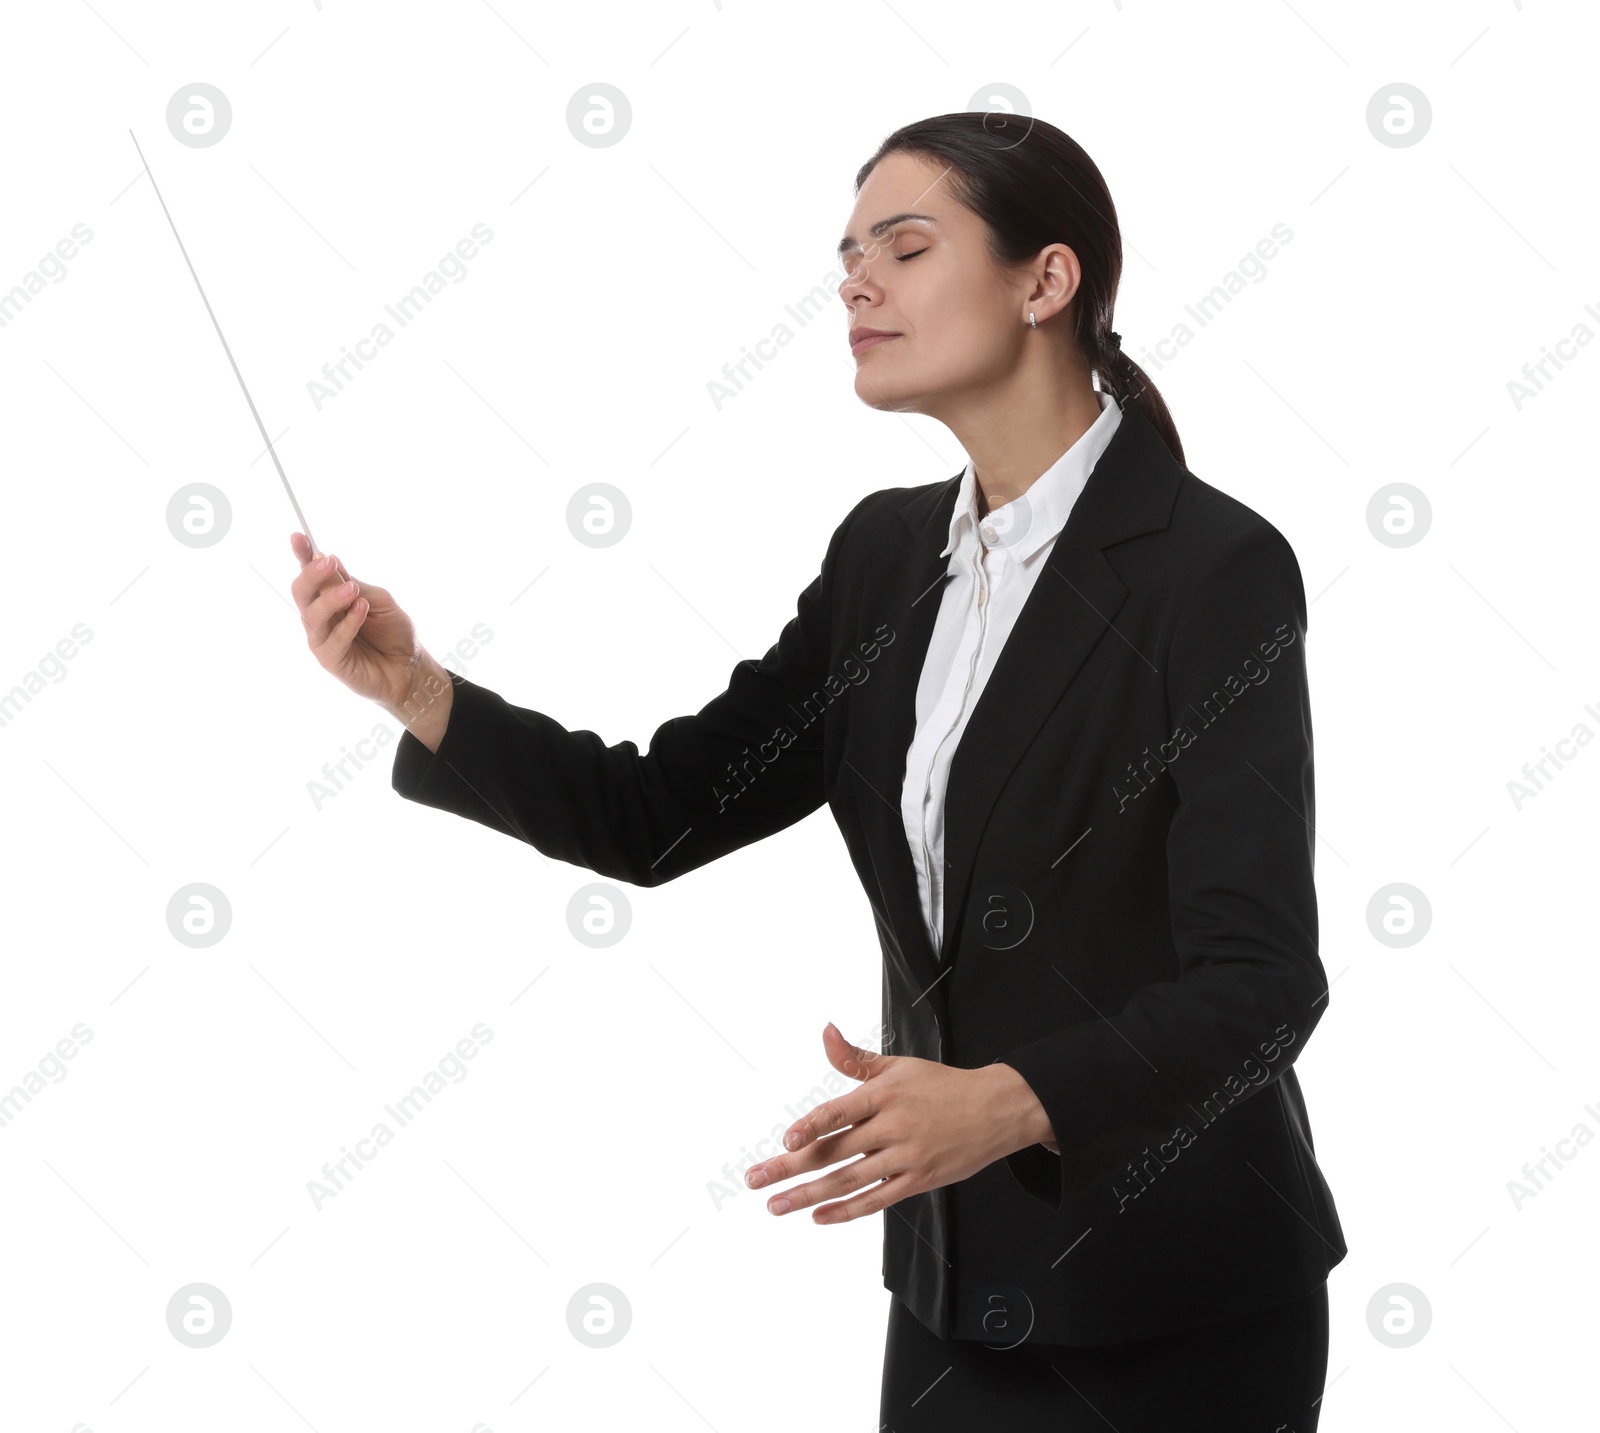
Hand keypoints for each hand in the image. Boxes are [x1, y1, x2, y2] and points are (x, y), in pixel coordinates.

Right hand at [289, 532, 452, 748]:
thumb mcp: (378, 599)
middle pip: (301, 592)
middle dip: (311, 575)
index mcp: (329, 598)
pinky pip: (333, 639)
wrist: (411, 666)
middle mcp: (321, 617)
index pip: (310, 574)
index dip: (302, 555)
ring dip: (331, 598)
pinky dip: (348, 623)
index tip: (298, 536)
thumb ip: (354, 583)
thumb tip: (328, 559)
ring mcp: (323, 639)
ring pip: (312, 615)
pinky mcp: (331, 661)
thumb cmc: (394, 631)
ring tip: (353, 590)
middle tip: (329, 562)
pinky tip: (362, 609)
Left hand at [743, 1022, 1040, 1223]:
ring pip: (849, 1180)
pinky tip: (821, 1215)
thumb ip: (855, 1059)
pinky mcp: (918, 1180)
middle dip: (790, 1168)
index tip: (786, 1141)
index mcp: (884, 1095)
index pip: (839, 1112)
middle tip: (757, 1180)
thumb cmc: (942, 1086)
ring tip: (778, 1204)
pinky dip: (847, 1210)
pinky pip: (877, 1200)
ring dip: (809, 1195)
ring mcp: (905, 1157)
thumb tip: (826, 1033)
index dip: (811, 1127)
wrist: (996, 1109)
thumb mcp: (898, 1065)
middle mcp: (892, 1127)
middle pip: (834, 1151)